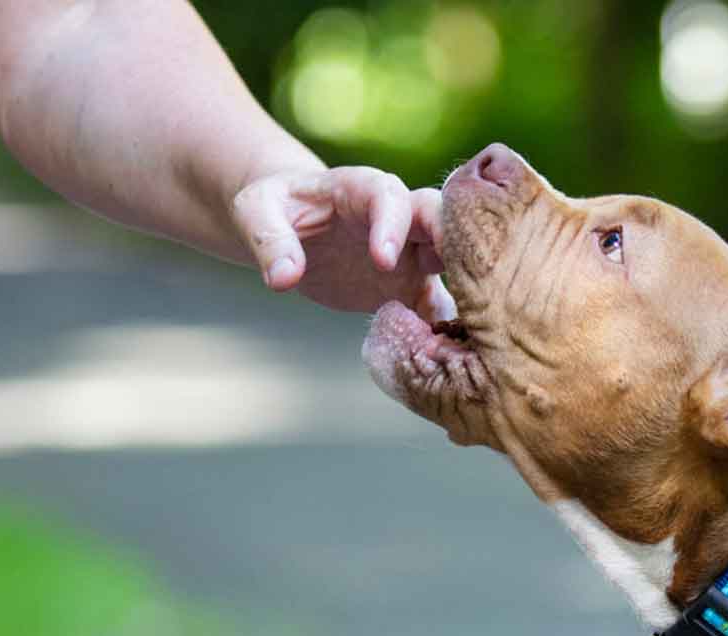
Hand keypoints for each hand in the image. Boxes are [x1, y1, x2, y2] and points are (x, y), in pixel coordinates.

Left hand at [230, 165, 454, 321]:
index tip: (383, 260)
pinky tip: (451, 354)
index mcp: (363, 189)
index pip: (390, 197)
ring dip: (466, 290)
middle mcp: (400, 217)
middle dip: (456, 247)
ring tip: (469, 327)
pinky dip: (447, 327)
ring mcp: (413, 252)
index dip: (392, 225)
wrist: (292, 228)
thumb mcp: (257, 211)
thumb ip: (270, 240)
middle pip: (442, 222)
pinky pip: (439, 305)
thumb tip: (283, 278)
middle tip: (458, 282)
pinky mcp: (412, 286)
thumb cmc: (276, 207)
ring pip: (455, 263)